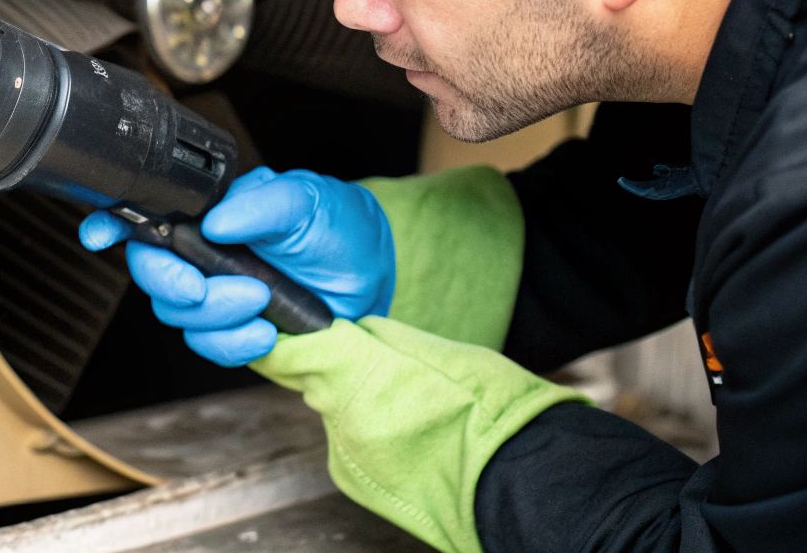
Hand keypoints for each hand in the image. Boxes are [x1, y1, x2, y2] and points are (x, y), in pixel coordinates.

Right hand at [78, 166, 396, 365]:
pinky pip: (210, 346)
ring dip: (215, 313)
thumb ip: (263, 202)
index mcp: (206, 213)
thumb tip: (219, 219)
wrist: (371, 274)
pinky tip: (266, 331)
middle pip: (149, 271)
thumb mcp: (305, 199)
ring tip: (260, 300)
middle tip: (202, 286)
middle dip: (169, 282)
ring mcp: (213, 295)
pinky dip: (233, 342)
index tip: (100, 233)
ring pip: (177, 313)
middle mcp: (200, 254)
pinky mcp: (232, 332)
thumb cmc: (333, 225)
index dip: (111, 223)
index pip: (144, 214)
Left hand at [253, 318, 584, 552]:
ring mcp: (344, 452)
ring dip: (357, 404)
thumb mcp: (435, 349)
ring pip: (334, 411)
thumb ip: (381, 340)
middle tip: (383, 369)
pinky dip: (368, 436)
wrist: (521, 480)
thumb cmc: (490, 407)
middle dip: (335, 368)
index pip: (286, 348)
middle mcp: (337, 414)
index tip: (287, 324)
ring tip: (409, 407)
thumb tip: (354, 332)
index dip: (285, 334)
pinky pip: (347, 443)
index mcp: (352, 370)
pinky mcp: (353, 481)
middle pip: (313, 379)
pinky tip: (409, 437)